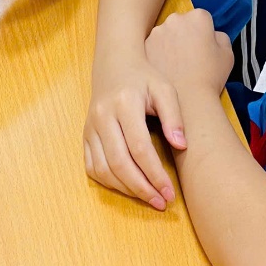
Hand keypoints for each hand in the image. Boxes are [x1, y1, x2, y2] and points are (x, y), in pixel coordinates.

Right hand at [84, 51, 184, 210]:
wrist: (114, 63)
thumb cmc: (144, 77)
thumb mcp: (165, 89)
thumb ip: (174, 116)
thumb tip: (181, 146)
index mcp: (124, 103)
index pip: (140, 148)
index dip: (155, 174)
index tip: (170, 192)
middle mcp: (102, 116)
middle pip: (119, 163)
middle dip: (141, 188)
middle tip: (161, 202)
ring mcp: (90, 126)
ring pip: (103, 169)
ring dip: (126, 189)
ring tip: (148, 198)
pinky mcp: (84, 135)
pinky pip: (91, 167)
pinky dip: (108, 182)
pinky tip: (127, 187)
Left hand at [145, 9, 232, 98]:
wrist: (187, 101)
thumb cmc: (209, 77)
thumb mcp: (227, 55)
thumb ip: (220, 37)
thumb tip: (212, 35)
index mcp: (198, 17)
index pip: (202, 19)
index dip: (205, 35)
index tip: (204, 49)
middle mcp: (176, 19)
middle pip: (182, 23)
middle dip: (186, 36)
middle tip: (191, 57)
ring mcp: (158, 32)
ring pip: (166, 34)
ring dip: (171, 44)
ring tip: (178, 66)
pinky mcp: (145, 46)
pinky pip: (154, 46)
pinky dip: (159, 54)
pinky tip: (167, 70)